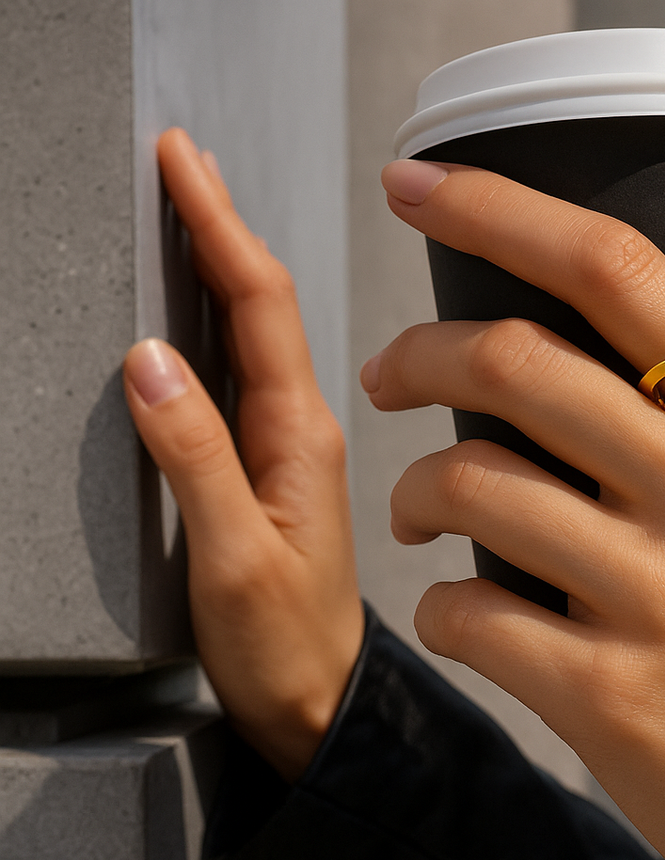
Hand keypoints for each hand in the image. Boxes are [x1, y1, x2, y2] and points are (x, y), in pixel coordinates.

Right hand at [123, 129, 363, 781]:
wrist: (321, 703)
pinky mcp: (271, 468)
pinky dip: (218, 320)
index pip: (260, 304)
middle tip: (179, 157)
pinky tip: (199, 305)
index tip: (182, 160)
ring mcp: (289, 444)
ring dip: (222, 262)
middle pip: (262, 302)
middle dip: (220, 222)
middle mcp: (302, 425)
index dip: (219, 225)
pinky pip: (245, 373)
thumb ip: (195, 462)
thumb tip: (148, 361)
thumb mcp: (231, 560)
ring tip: (188, 204)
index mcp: (299, 434)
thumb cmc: (286, 646)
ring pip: (256, 332)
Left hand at [368, 160, 664, 859]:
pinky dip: (442, 603)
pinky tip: (462, 608)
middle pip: (517, 364)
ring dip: (418, 487)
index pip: (627, 274)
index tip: (424, 187)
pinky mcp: (609, 700)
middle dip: (420, 352)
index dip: (505, 210)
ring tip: (423, 506)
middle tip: (393, 370)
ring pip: (473, 485)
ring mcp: (661, 599)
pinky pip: (470, 614)